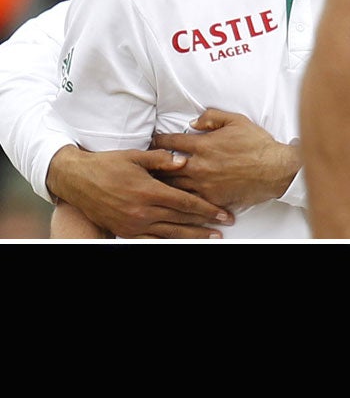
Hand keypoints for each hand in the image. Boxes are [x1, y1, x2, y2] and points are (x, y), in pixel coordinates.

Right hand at [46, 144, 230, 238]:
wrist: (75, 180)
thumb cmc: (106, 164)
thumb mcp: (134, 156)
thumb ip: (161, 159)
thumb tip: (185, 160)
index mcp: (148, 191)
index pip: (185, 202)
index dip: (207, 209)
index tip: (224, 213)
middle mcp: (142, 210)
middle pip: (182, 220)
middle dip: (206, 223)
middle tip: (225, 225)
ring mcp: (133, 223)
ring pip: (170, 233)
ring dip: (193, 236)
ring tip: (212, 237)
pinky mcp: (124, 231)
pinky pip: (152, 240)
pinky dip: (169, 241)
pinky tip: (183, 242)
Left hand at [150, 109, 299, 211]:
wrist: (277, 169)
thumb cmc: (258, 145)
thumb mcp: (237, 121)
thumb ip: (212, 117)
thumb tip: (193, 122)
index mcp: (202, 145)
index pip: (168, 142)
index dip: (157, 140)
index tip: (153, 141)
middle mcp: (199, 166)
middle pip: (164, 167)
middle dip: (153, 165)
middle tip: (146, 165)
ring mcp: (205, 184)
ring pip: (174, 186)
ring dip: (163, 183)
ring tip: (155, 182)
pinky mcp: (214, 198)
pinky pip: (191, 200)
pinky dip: (182, 199)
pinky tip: (175, 198)